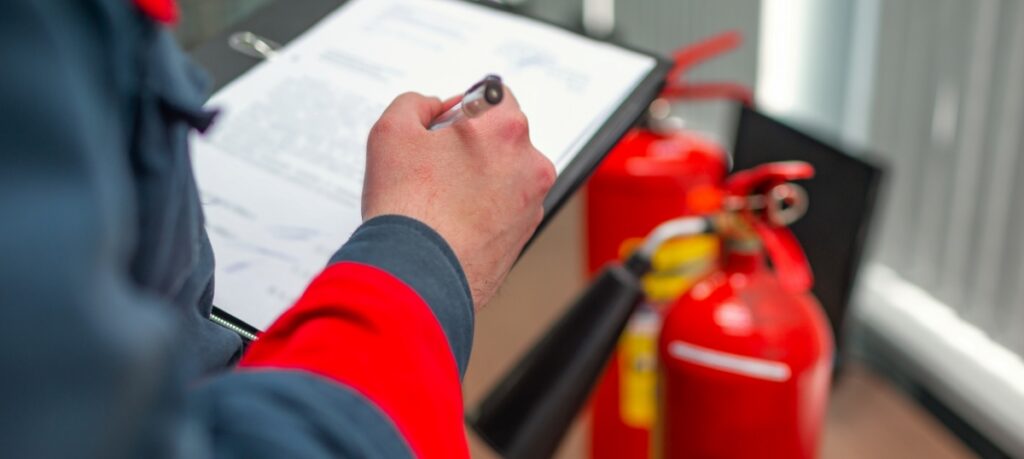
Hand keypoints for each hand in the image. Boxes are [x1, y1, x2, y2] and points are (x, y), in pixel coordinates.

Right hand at [362, 90, 555, 308]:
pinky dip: (485, 208)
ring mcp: (531, 202)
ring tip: (441, 198)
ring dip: (480, 176)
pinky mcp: (525, 234)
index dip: (465, 106)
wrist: (417, 276)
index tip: (446, 124)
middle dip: (473, 143)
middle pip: (503, 136)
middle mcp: (531, 163)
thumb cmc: (408, 208)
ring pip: (505, 173)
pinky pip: (506, 207)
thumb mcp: (391, 131)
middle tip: (435, 164)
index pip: (495, 95)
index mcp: (506, 129)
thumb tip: (432, 107)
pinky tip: (452, 220)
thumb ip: (415, 103)